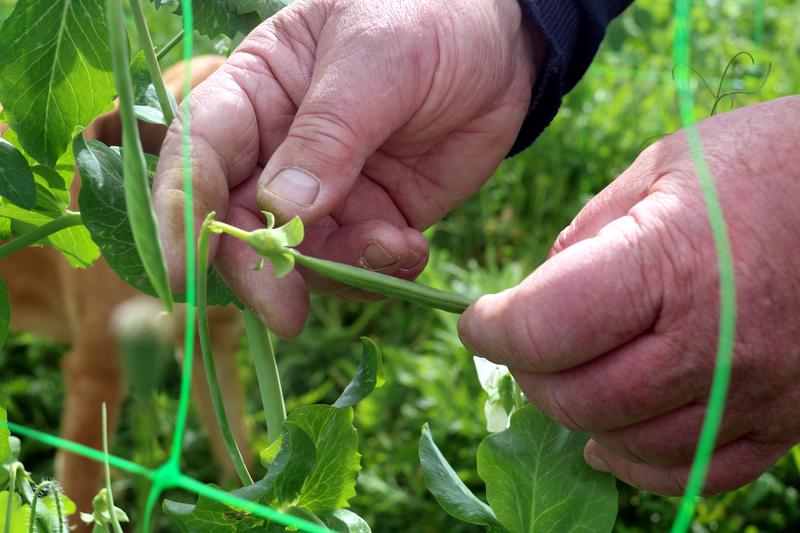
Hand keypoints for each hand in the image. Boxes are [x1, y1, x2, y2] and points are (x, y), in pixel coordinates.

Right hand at [152, 0, 545, 336]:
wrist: (502, 48)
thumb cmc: (425, 18)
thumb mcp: (376, 57)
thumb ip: (328, 131)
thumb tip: (279, 209)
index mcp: (254, 93)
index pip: (196, 153)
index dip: (181, 213)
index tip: (181, 273)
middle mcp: (277, 151)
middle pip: (238, 225)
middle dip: (259, 271)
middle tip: (287, 313)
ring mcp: (324, 192)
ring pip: (299, 257)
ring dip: (337, 272)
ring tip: (394, 245)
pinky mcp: (370, 219)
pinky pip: (357, 265)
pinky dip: (379, 272)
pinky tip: (412, 248)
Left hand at [459, 96, 799, 495]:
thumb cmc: (764, 162)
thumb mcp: (661, 168)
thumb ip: (589, 233)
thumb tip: (539, 291)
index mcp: (671, 262)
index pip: (547, 327)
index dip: (493, 329)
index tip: (477, 320)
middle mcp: (716, 342)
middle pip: (581, 397)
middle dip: (528, 374)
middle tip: (519, 345)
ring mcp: (757, 390)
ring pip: (630, 443)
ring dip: (577, 417)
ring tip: (560, 381)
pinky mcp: (787, 419)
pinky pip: (697, 473)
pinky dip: (640, 464)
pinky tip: (610, 440)